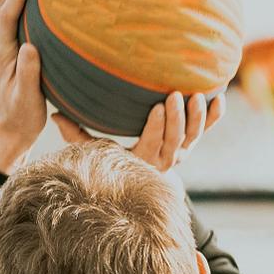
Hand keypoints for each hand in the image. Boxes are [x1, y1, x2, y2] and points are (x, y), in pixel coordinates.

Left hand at [0, 0, 45, 173]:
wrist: (9, 133)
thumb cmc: (20, 119)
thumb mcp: (26, 99)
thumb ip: (28, 74)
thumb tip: (30, 47)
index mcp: (2, 52)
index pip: (7, 13)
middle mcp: (1, 43)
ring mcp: (8, 44)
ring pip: (11, 2)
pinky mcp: (17, 48)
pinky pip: (22, 14)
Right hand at [51, 91, 225, 173]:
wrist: (142, 179)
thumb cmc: (114, 160)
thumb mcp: (96, 151)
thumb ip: (77, 136)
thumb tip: (53, 116)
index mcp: (142, 161)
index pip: (152, 144)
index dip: (157, 127)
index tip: (158, 107)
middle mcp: (165, 160)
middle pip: (175, 140)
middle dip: (178, 119)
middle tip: (176, 95)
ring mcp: (181, 152)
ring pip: (193, 137)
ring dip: (198, 117)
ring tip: (199, 95)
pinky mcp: (191, 143)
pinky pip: (206, 131)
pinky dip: (215, 117)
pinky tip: (220, 98)